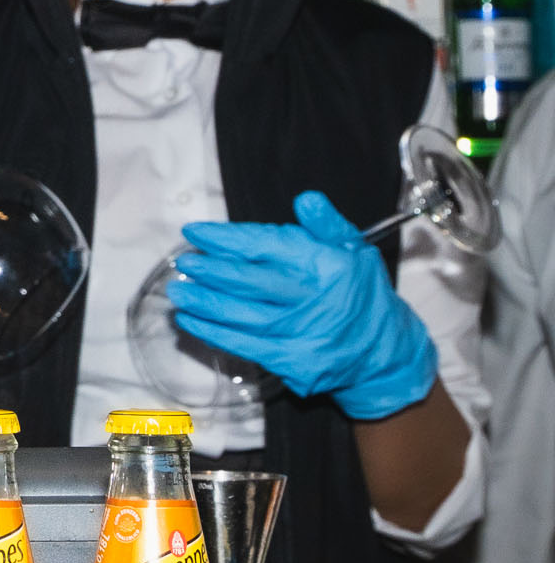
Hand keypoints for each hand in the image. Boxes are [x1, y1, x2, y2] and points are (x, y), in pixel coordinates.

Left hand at [173, 190, 437, 420]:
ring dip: (206, 304)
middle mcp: (316, 300)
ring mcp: (304, 334)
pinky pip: (247, 346)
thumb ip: (327, 225)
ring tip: (178, 291)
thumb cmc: (361, 295)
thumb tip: (305, 199)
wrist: (385, 354)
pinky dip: (215, 333)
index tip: (196, 232)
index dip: (229, 239)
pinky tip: (192, 321)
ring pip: (245, 315)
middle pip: (253, 281)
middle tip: (183, 262)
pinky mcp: (294, 362)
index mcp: (330, 266)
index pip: (270, 247)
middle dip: (212, 271)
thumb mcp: (355, 251)